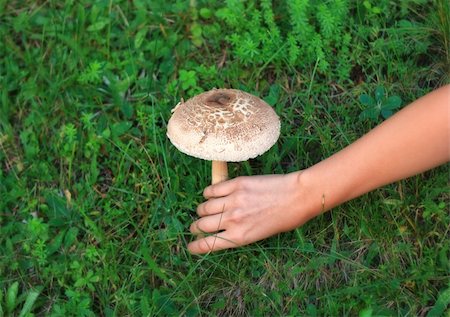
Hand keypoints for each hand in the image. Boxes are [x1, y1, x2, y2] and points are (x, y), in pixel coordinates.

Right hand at [187, 172, 317, 253]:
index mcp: (240, 237)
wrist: (297, 196)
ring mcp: (233, 201)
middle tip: (197, 226)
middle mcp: (233, 220)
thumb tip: (223, 229)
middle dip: (196, 227)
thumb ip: (239, 233)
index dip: (196, 246)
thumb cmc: (285, 219)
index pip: (208, 244)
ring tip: (204, 210)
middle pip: (202, 225)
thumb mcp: (260, 235)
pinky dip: (209, 193)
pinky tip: (211, 194)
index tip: (190, 246)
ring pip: (204, 207)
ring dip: (202, 210)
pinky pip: (213, 190)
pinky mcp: (236, 184)